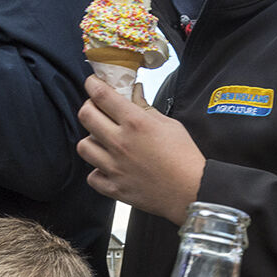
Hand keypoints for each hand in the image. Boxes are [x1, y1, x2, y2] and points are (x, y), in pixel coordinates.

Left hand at [77, 75, 205, 224]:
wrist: (192, 192)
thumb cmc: (185, 158)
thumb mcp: (169, 125)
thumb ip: (146, 108)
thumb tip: (134, 93)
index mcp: (136, 123)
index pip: (102, 95)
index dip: (93, 85)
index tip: (93, 84)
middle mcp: (121, 143)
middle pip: (86, 116)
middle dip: (89, 108)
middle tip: (98, 110)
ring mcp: (115, 167)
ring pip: (83, 147)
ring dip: (91, 140)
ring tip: (103, 142)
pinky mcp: (115, 188)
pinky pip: (92, 176)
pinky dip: (98, 171)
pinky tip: (109, 168)